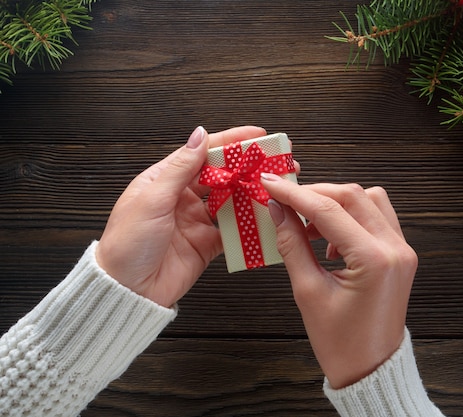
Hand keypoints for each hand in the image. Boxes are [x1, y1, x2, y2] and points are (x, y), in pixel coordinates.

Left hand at [96, 125, 266, 306]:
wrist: (128, 290)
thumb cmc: (127, 243)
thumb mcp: (152, 199)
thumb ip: (180, 168)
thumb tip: (199, 136)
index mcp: (164, 181)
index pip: (202, 153)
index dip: (229, 142)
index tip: (255, 135)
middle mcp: (182, 198)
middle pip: (221, 175)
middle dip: (247, 167)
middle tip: (273, 161)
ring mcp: (196, 221)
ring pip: (231, 201)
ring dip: (251, 194)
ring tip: (274, 187)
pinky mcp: (207, 244)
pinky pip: (234, 230)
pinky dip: (249, 225)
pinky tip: (263, 217)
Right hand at [260, 174, 416, 388]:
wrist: (371, 368)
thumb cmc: (340, 342)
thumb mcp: (307, 292)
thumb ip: (292, 244)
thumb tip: (277, 210)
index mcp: (374, 260)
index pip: (329, 210)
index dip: (295, 194)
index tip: (270, 184)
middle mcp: (395, 248)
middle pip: (353, 195)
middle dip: (315, 193)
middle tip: (284, 200)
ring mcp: (402, 249)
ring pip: (369, 200)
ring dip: (336, 203)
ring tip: (308, 226)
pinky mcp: (401, 253)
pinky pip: (377, 217)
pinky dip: (351, 217)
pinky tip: (329, 241)